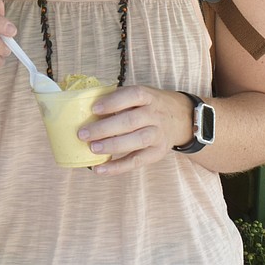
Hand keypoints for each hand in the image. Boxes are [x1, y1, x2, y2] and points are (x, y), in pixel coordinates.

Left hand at [76, 85, 193, 174]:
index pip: (133, 96)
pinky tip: (100, 169)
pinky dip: (117, 167)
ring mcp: (158, 134)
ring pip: (136, 141)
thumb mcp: (139, 95)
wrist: (181, 117)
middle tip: (83, 133)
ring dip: (112, 146)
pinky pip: (137, 161)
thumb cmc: (148, 105)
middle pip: (131, 121)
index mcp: (148, 96)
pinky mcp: (158, 152)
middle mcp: (155, 115)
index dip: (113, 102)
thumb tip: (84, 108)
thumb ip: (118, 99)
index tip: (93, 108)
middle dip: (105, 128)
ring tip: (92, 148)